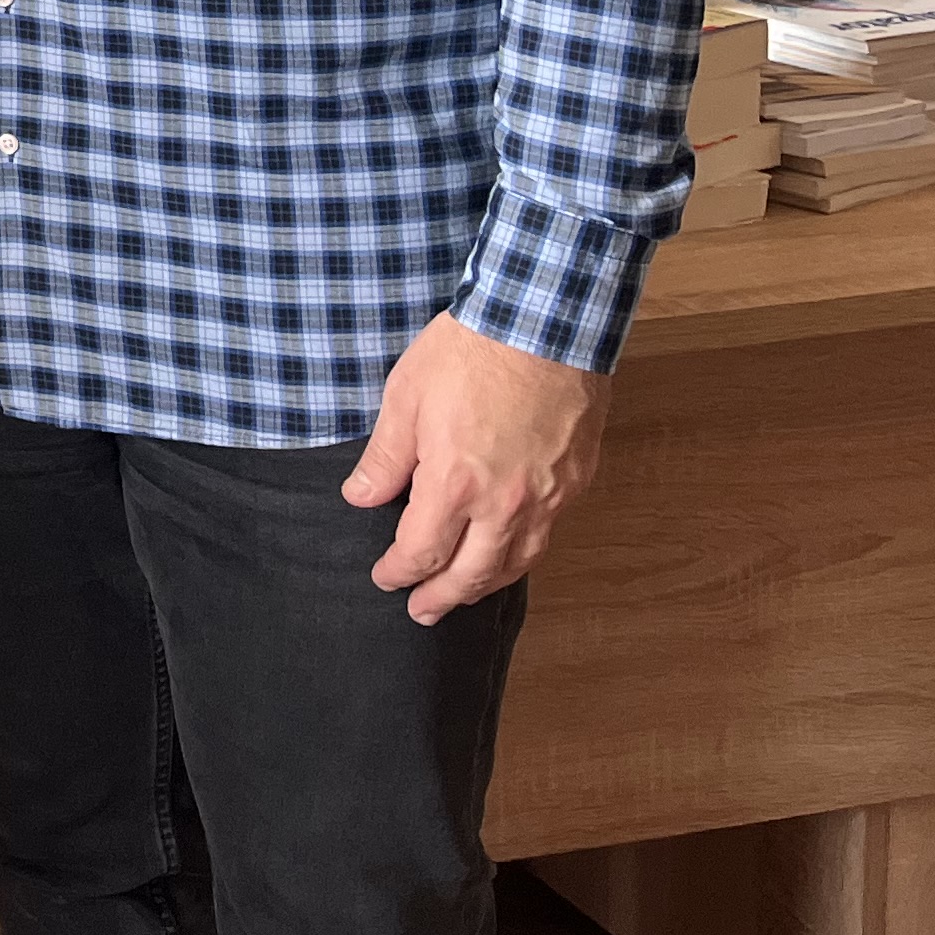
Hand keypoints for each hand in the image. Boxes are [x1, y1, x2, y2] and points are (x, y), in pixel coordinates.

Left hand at [342, 310, 609, 626]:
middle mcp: (504, 504)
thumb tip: (360, 497)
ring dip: (485, 585)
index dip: (399, 571)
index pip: (421, 551)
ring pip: (516, 562)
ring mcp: (546, 497)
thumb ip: (385, 457)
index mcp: (454, 485)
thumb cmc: (470, 352)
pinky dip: (523, 556)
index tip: (384, 578)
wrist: (546, 322)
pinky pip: (547, 535)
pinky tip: (510, 554)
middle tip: (421, 613)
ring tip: (463, 594)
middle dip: (441, 597)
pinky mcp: (575, 481)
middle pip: (471, 573)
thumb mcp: (405, 398)